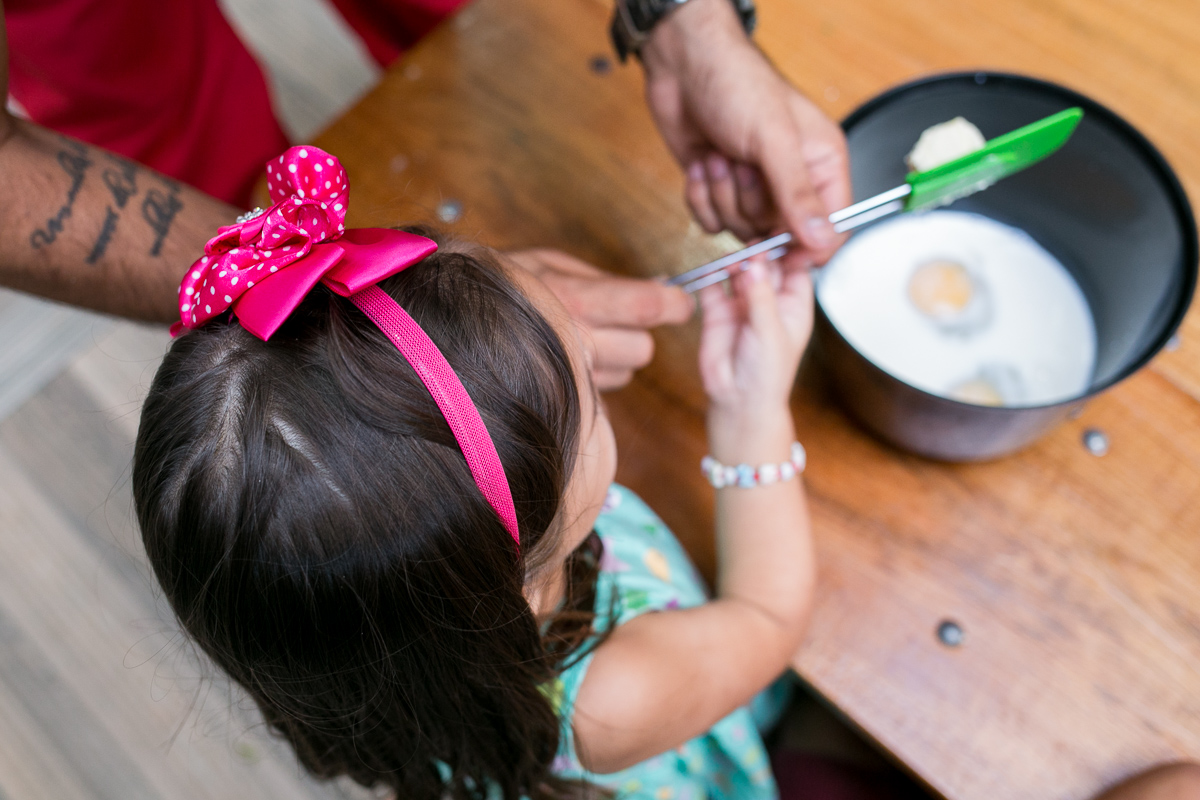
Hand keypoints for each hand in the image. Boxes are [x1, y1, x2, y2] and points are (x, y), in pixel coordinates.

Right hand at [503, 249, 692, 388]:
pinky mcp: (561, 399)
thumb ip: (603, 277)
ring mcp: (566, 377)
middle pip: (644, 349)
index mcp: (573, 300)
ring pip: (626, 372)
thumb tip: (660, 287)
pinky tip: (568, 359)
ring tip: (583, 338)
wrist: (443, 327)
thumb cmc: (496, 285)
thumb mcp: (547, 261)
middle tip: (618, 317)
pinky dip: (596, 376)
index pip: (647, 307)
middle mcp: (572, 343)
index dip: (674, 304)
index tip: (680, 302)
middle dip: (638, 332)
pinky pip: (602, 392)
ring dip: (617, 356)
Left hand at [640, 0, 851, 266]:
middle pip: (778, 235)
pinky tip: (703, 162)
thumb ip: (798, 194)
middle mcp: (791, 181)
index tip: (778, 252)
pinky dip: (700, 196)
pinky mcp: (721, 191)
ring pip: (740, 230)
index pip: (830, 229)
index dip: (805, 248)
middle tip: (741, 165)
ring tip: (720, 154)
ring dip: (722, 194)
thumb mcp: (774, 139)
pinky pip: (712, 223)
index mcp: (822, 165)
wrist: (683, 66)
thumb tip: (821, 239)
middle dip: (750, 205)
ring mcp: (754, 189)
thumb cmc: (738, 84)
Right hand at [697, 254, 810, 433]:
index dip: (790, 248)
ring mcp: (743, 303)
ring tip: (733, 264)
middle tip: (752, 247)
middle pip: (766, 262)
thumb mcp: (771, 332)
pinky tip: (712, 272)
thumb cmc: (767, 375)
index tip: (782, 231)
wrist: (737, 402)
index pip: (796, 265)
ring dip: (736, 262)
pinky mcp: (717, 311)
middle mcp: (769, 299)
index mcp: (794, 304)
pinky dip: (711, 275)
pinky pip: (713, 285)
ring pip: (740, 270)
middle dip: (760, 251)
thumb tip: (754, 262)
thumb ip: (761, 296)